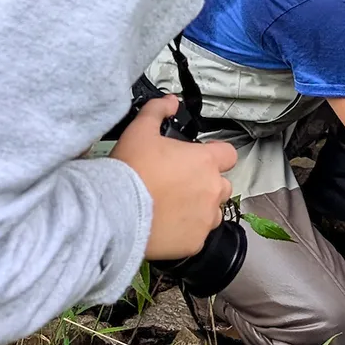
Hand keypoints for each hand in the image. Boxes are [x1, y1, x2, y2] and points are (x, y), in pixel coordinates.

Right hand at [112, 96, 236, 259]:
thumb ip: (158, 110)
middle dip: (207, 184)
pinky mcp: (196, 243)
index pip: (228, 154)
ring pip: (214, 213)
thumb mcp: (140, 130)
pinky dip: (187, 231)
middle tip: (180, 184)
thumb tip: (170, 101)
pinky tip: (167, 225)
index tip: (200, 158)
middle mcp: (212, 190)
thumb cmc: (131, 169)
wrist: (116, 211)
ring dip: (200, 209)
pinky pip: (198, 236)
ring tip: (174, 207)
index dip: (216, 155)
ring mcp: (206, 219)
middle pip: (223, 185)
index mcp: (205, 161)